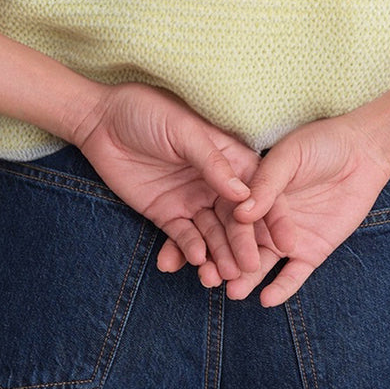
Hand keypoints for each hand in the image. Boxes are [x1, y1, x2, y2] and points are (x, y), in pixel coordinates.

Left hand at [73, 82, 264, 283]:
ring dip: (220, 255)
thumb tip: (243, 194)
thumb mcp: (184, 131)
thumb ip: (213, 163)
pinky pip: (184, 237)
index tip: (287, 241)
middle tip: (251, 267)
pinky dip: (192, 251)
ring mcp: (192, 200)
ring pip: (213, 233)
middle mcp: (215, 183)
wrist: (102, 121)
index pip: (258, 190)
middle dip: (245, 243)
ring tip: (224, 276)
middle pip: (237, 219)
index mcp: (229, 157)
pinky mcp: (167, 214)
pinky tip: (198, 262)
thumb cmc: (149, 112)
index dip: (274, 215)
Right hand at [159, 112, 389, 306]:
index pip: (228, 216)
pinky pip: (293, 275)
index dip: (209, 231)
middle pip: (238, 244)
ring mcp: (287, 237)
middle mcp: (266, 218)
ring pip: (261, 263)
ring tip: (231, 293)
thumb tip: (241, 212)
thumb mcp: (289, 156)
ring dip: (246, 279)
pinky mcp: (312, 251)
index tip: (191, 248)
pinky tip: (266, 299)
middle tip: (204, 278)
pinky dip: (281, 287)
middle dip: (221, 261)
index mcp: (254, 191)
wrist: (364, 151)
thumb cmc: (322, 143)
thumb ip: (267, 183)